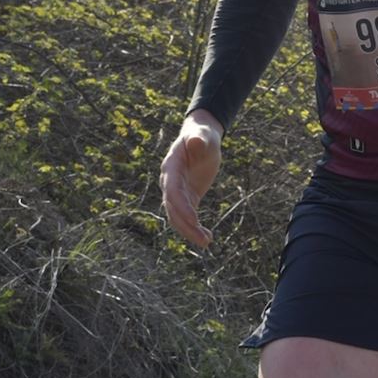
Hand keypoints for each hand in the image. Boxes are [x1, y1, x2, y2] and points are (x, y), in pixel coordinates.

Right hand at [158, 111, 223, 246]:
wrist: (200, 139)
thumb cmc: (201, 135)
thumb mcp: (203, 136)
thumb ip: (198, 139)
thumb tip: (196, 141)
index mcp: (171, 167)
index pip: (172, 190)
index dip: (180, 206)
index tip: (193, 220)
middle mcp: (170, 182)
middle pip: (173, 208)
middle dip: (186, 225)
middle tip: (203, 239)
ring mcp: (177, 191)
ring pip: (178, 216)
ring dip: (190, 231)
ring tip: (206, 242)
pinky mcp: (187, 197)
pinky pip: (187, 216)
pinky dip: (195, 227)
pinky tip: (208, 237)